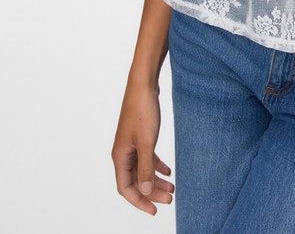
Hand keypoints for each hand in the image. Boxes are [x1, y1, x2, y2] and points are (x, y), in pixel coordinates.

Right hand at [112, 82, 173, 214]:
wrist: (143, 85)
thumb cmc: (142, 110)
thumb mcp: (147, 142)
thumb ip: (146, 168)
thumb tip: (146, 192)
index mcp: (120, 156)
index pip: (125, 188)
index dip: (139, 201)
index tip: (154, 210)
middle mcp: (123, 153)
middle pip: (135, 181)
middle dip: (152, 192)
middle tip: (170, 199)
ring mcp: (131, 144)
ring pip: (142, 170)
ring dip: (156, 180)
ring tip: (172, 188)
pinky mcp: (140, 136)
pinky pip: (147, 157)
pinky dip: (157, 166)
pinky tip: (168, 171)